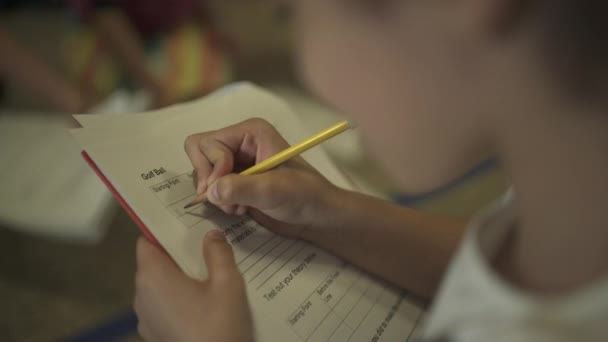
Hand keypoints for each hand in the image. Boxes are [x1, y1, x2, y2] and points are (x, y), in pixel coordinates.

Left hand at [134, 231, 252, 341]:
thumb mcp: (228, 285)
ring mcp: (146, 319)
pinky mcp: (155, 336)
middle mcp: (141, 296)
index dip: (164, 231)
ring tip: (211, 276)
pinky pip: (164, 308)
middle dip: (179, 255)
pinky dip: (180, 300)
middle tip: (207, 247)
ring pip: (161, 287)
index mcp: (153, 277)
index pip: (146, 241)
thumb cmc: (218, 326)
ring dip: (181, 279)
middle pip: (155, 264)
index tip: (185, 225)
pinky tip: (206, 305)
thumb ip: (218, 254)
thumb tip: (211, 235)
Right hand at [184, 118, 342, 237]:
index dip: (213, 167)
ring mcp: (237, 161)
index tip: (226, 189)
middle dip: (209, 179)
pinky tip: (241, 208)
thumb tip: (210, 191)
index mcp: (250, 132)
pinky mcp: (236, 180)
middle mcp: (240, 142)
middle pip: (199, 152)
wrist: (317, 215)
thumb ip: (241, 187)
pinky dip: (221, 200)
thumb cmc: (305, 196)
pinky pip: (211, 186)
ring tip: (239, 205)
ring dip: (216, 193)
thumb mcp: (274, 190)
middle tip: (226, 199)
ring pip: (203, 172)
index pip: (207, 142)